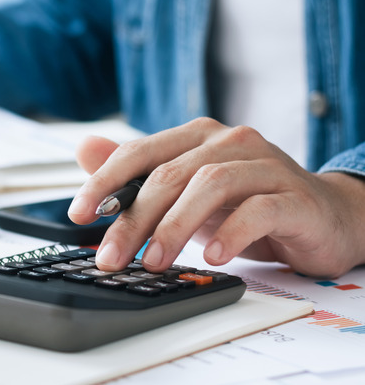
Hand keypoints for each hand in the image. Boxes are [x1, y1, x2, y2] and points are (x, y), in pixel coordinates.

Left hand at [67, 117, 364, 277]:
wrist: (322, 216)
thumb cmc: (245, 203)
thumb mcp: (184, 191)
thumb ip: (137, 172)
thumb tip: (84, 149)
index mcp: (196, 137)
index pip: (140, 152)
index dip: (104, 182)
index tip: (77, 214)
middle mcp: (229, 142)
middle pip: (169, 175)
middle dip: (133, 219)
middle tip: (111, 257)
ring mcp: (265, 165)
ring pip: (210, 185)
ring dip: (175, 227)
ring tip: (155, 261)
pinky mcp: (294, 197)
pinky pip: (258, 210)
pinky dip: (230, 234)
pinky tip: (212, 257)